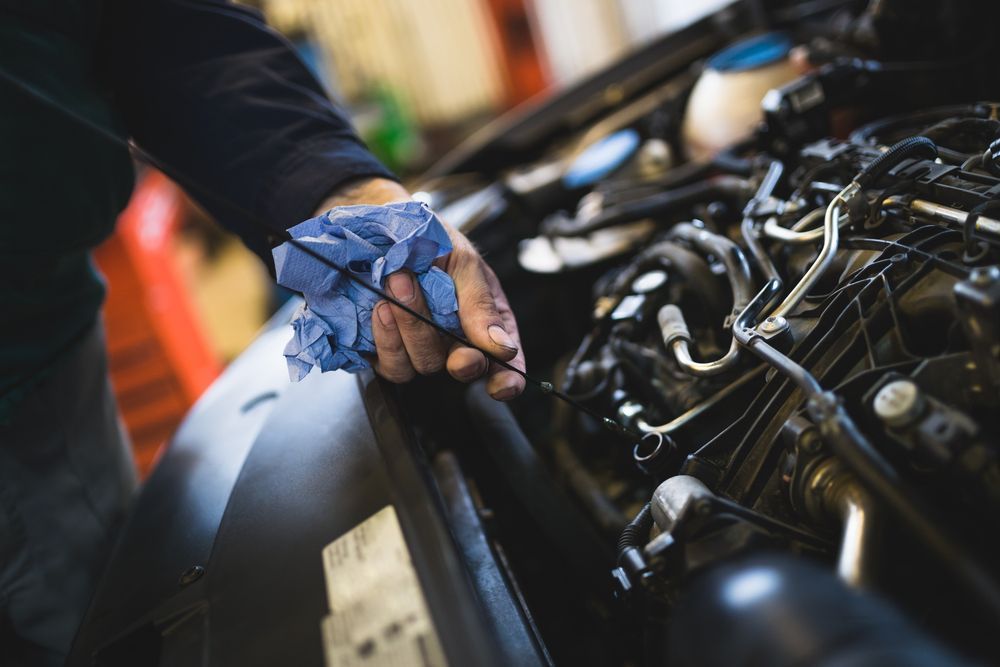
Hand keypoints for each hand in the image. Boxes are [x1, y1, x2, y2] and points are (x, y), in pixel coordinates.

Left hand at [316, 177, 525, 400]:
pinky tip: (381, 308)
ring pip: (423, 366)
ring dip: (411, 329)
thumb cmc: (430, 239)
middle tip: (440, 315)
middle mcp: (454, 341)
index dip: (507, 380)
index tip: (502, 385)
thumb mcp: (464, 262)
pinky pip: (391, 365)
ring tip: (398, 284)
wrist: (379, 226)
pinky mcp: (386, 351)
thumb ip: (481, 304)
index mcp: (484, 321)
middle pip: (462, 367)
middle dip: (449, 346)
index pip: (503, 363)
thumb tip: (502, 347)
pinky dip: (386, 338)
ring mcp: (419, 348)